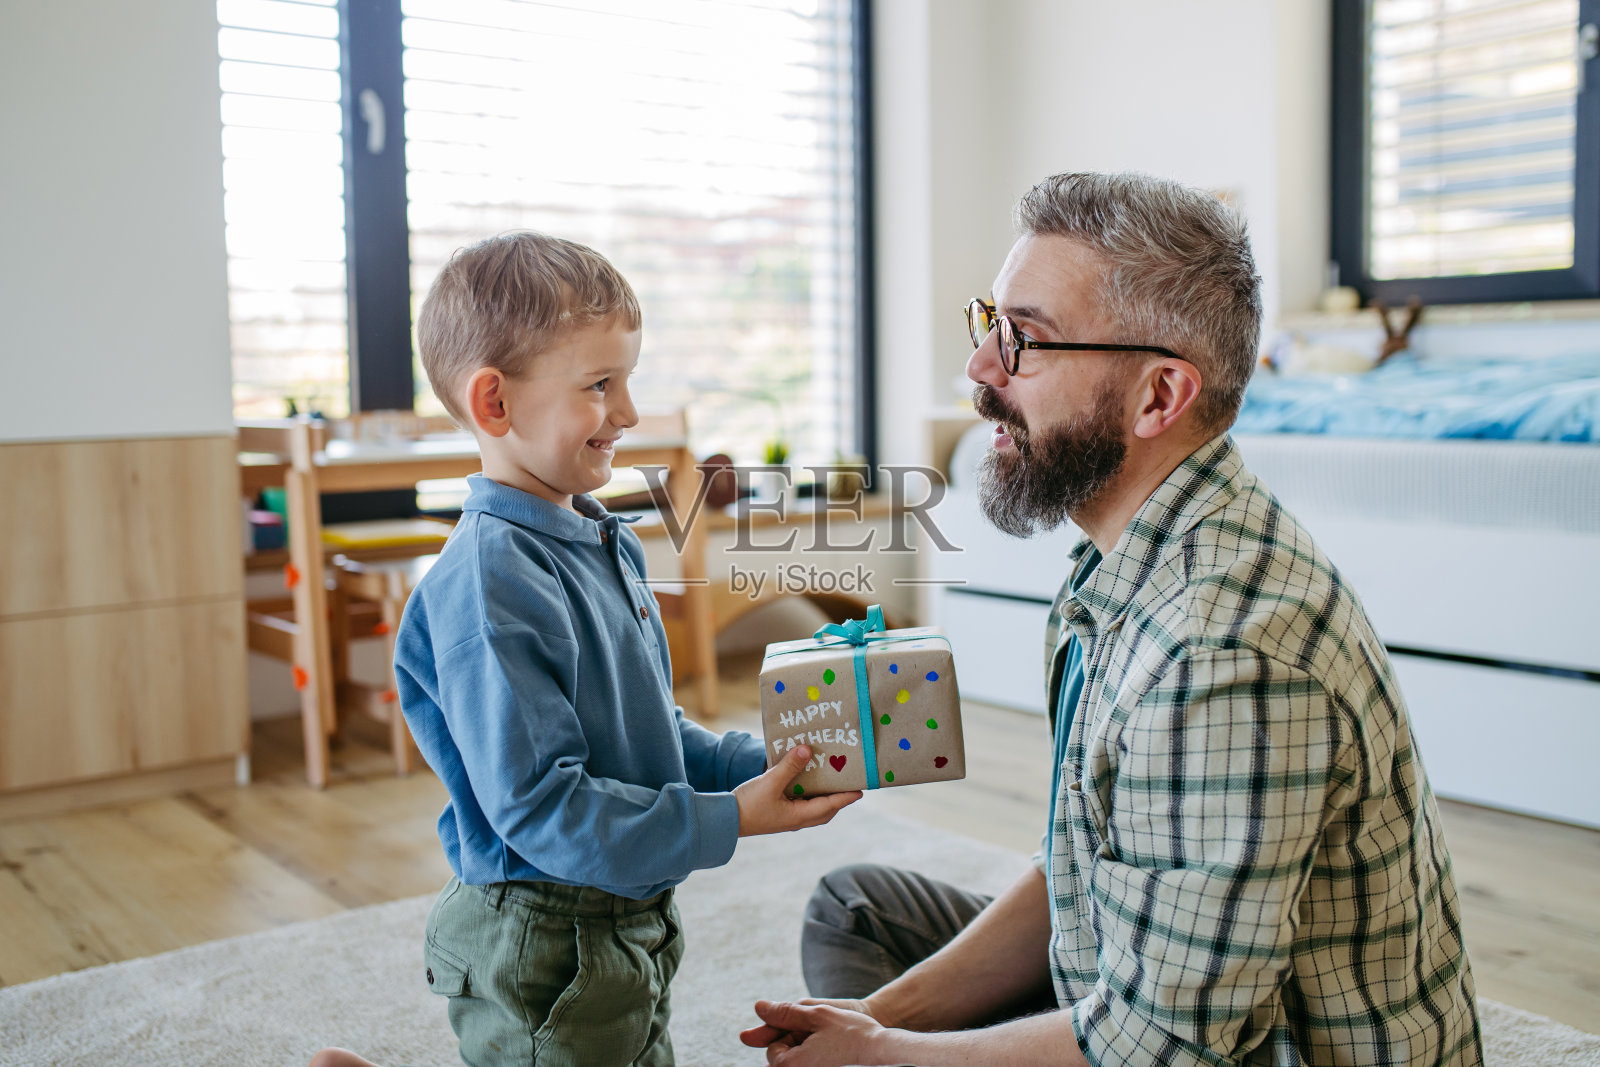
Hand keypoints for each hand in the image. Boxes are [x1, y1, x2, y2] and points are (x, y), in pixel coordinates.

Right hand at [735, 746, 860, 836]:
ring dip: (823, 797)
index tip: (861, 790)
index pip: (830, 805)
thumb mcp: (769, 783)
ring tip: (829, 780)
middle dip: (838, 800)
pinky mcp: (778, 814)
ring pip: (813, 809)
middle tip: (848, 785)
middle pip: (825, 811)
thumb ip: (788, 767)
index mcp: (799, 816)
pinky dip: (808, 795)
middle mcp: (796, 820)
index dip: (846, 797)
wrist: (724, 821)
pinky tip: (803, 781)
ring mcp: (787, 819)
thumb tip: (807, 750)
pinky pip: (801, 805)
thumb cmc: (748, 805)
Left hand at [739, 996, 872, 1051]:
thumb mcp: (816, 1014)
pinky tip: (835, 1056)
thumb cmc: (852, 1033)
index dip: (791, 1032)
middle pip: (784, 1061)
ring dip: (806, 1053)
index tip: (816, 1029)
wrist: (884, 1053)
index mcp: (790, 1066)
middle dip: (797, 1046)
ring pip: (798, 1064)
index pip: (772, 1049)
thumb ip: (784, 1013)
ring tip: (832, 1048)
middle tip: (827, 1039)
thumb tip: (758, 1007)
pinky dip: (816, 1061)